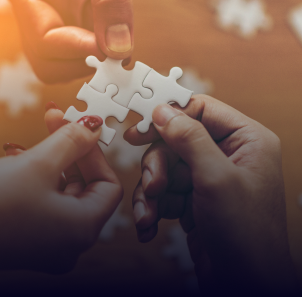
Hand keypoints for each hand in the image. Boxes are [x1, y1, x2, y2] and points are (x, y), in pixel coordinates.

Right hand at [0, 0, 145, 82]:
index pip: (42, 40)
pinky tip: (119, 39)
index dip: (77, 51)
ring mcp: (50, 9)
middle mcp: (32, 2)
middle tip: (115, 55)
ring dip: (91, 60)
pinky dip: (98, 50)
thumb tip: (118, 49)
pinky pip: (79, 45)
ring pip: (61, 58)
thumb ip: (113, 0)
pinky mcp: (69, 11)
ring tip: (121, 45)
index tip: (112, 51)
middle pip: (45, 58)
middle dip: (80, 63)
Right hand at [0, 109, 122, 288]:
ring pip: (64, 191)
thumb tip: (95, 127)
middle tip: (55, 120)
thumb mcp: (39, 163)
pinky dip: (40, 177)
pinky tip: (22, 157)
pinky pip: (46, 201)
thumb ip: (73, 141)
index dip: (94, 152)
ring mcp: (49, 242)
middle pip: (86, 185)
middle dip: (71, 150)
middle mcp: (70, 242)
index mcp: (82, 229)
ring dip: (53, 160)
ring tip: (35, 137)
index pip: (108, 184)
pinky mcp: (29, 237)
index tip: (77, 128)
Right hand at [125, 95, 298, 293]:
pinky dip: (154, 205)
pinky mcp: (195, 197)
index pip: (201, 110)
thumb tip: (163, 110)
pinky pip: (165, 188)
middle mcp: (228, 154)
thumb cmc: (246, 235)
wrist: (244, 287)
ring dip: (152, 190)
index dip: (170, 115)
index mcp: (246, 140)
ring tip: (150, 213)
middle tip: (152, 183)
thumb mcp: (216, 178)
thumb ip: (189, 138)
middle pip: (176, 140)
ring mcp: (209, 177)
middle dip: (158, 164)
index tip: (141, 128)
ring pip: (166, 165)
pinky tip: (150, 223)